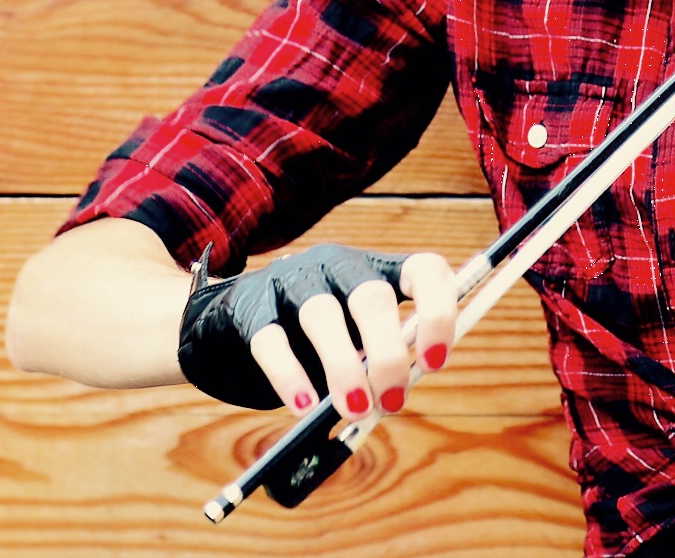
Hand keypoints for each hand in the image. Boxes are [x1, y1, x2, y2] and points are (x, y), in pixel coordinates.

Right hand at [176, 242, 457, 417]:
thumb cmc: (316, 336)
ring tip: (354, 409)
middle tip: (392, 401)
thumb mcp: (357, 337)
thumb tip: (393, 396)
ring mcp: (293, 280)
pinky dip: (289, 375)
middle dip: (387, 354)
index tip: (434, 362)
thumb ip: (378, 357)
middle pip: (372, 297)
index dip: (438, 312)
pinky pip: (271, 339)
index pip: (424, 269)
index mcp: (378, 268)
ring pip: (322, 314)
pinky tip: (304, 406)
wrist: (235, 318)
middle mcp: (339, 265)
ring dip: (343, 367)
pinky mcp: (251, 306)